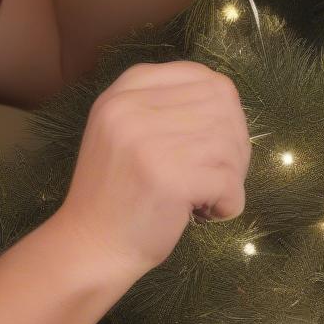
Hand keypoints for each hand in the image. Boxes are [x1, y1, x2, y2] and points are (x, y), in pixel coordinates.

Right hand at [55, 61, 251, 278]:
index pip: (206, 78)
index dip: (226, 110)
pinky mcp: (168, 179)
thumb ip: (170, 105)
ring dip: (232, 177)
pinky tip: (204, 213)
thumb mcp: (128, 129)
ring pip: (230, 145)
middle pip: (224, 109)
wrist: (89, 246)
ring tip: (206, 196)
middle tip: (217, 176)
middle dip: (234, 145)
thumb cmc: (120, 191)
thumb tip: (230, 103)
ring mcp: (149, 142)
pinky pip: (229, 181)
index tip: (217, 141)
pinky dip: (229, 203)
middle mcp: (132, 108)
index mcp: (126, 91)